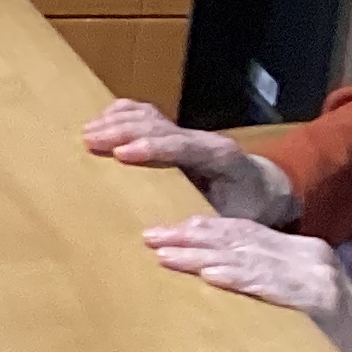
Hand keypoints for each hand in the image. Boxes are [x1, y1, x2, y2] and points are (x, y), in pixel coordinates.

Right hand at [82, 98, 298, 224]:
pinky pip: (147, 115)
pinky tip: (102, 119)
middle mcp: (202, 139)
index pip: (182, 146)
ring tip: (88, 132)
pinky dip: (123, 114)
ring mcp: (188, 132)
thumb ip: (207, 225)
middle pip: (159, 125)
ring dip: (117, 121)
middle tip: (90, 140)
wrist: (264, 187)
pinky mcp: (176, 133)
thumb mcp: (235, 221)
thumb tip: (174, 236)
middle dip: (123, 130)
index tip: (122, 153)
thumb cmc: (248, 207)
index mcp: (220, 157)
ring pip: (150, 115)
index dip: (152, 147)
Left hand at [145, 215, 351, 351]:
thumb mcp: (294, 298)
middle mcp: (308, 254)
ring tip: (168, 256)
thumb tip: (207, 274)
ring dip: (203, 257)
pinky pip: (272, 287)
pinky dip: (239, 280)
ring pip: (249, 259)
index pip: (243, 231)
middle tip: (150, 237)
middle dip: (191, 238)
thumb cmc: (330, 337)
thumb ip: (261, 280)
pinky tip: (211, 277)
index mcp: (300, 249)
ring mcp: (314, 275)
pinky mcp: (320, 299)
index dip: (201, 229)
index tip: (163, 231)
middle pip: (240, 239)